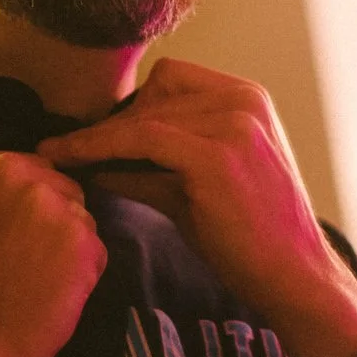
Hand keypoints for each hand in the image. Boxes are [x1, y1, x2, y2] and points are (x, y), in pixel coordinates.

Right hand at [0, 150, 106, 356]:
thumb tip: (31, 190)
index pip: (30, 170)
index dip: (24, 210)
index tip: (5, 239)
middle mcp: (14, 170)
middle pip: (61, 189)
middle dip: (51, 223)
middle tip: (22, 265)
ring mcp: (50, 202)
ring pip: (81, 219)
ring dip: (68, 250)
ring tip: (32, 283)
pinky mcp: (81, 239)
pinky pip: (97, 252)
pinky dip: (81, 277)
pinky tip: (49, 297)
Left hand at [41, 59, 356, 356]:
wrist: (294, 278)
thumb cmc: (249, 239)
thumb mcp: (198, 186)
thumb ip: (154, 163)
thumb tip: (95, 158)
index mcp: (247, 99)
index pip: (173, 78)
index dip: (134, 105)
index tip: (98, 132)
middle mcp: (243, 101)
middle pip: (156, 89)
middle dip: (117, 120)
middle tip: (73, 150)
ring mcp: (233, 124)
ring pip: (142, 116)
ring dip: (99, 137)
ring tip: (61, 158)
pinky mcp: (215, 156)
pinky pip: (139, 140)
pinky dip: (99, 148)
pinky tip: (72, 161)